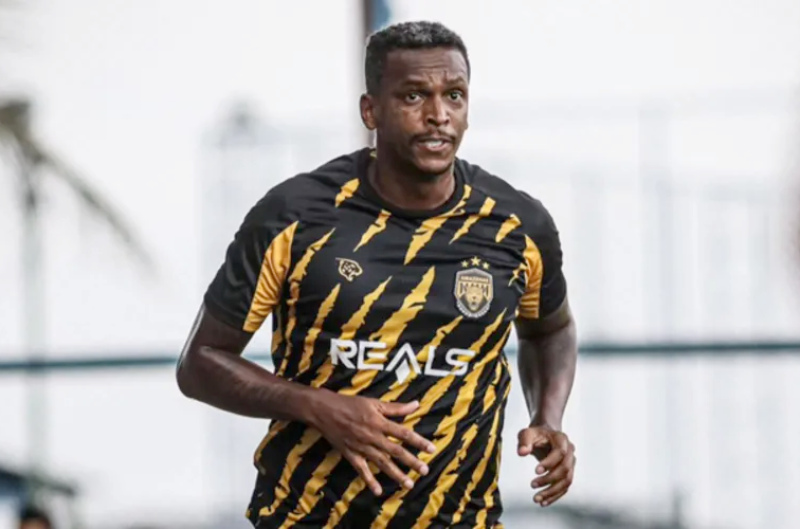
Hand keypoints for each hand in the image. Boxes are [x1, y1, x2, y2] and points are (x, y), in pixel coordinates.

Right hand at [308, 391, 435, 495]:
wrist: (324, 410)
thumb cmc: (350, 403)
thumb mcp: (374, 402)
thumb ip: (396, 407)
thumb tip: (416, 405)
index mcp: (379, 422)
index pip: (403, 433)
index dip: (418, 441)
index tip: (431, 449)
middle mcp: (372, 436)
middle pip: (395, 451)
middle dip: (411, 461)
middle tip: (425, 470)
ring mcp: (361, 447)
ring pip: (381, 463)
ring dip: (396, 474)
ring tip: (409, 484)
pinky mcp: (350, 454)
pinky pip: (361, 470)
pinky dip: (369, 481)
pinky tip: (378, 491)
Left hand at [518, 424, 575, 506]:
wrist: (545, 436)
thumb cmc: (536, 434)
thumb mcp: (527, 433)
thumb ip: (524, 441)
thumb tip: (522, 452)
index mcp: (562, 439)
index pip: (560, 452)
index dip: (550, 462)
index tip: (536, 471)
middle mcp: (570, 451)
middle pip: (565, 468)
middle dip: (549, 479)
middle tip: (532, 485)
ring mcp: (571, 463)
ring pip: (567, 480)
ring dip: (552, 491)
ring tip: (537, 498)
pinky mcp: (568, 473)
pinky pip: (565, 487)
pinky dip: (555, 496)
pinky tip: (543, 502)